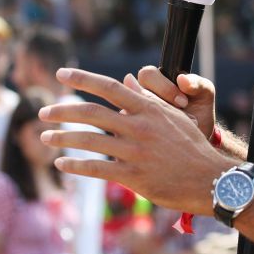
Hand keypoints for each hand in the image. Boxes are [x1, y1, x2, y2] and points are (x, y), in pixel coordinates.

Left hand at [40, 68, 227, 213]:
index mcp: (148, 109)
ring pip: (89, 140)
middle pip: (92, 112)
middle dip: (63, 111)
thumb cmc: (192, 146)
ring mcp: (135, 152)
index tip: (61, 74)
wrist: (210, 179)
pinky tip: (61, 164)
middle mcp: (139, 127)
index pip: (109, 87)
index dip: (82, 79)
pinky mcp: (133, 176)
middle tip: (43, 111)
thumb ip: (147, 99)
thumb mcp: (172, 116)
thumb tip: (127, 78)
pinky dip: (75, 166)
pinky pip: (96, 169)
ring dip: (63, 138)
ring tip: (46, 137)